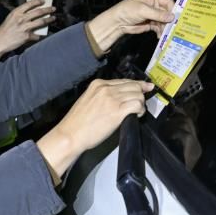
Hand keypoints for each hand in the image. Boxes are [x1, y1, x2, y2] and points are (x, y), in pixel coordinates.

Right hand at [0, 0, 55, 57]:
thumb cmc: (3, 31)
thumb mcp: (10, 18)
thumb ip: (19, 15)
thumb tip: (30, 13)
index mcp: (16, 12)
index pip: (29, 4)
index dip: (38, 1)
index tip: (43, 1)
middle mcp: (21, 18)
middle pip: (38, 12)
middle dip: (47, 9)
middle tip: (52, 9)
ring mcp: (25, 27)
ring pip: (41, 21)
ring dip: (49, 20)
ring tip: (53, 18)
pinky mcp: (27, 36)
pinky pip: (37, 35)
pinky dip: (39, 35)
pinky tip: (40, 35)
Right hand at [37, 79, 152, 176]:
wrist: (71, 134)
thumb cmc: (77, 122)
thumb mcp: (87, 99)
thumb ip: (101, 95)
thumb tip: (117, 98)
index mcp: (98, 84)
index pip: (123, 80)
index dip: (136, 84)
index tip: (144, 86)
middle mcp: (106, 88)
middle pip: (133, 86)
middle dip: (140, 94)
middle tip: (141, 103)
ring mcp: (112, 99)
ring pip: (138, 94)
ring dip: (141, 103)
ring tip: (137, 112)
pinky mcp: (117, 111)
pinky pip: (137, 105)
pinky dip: (140, 110)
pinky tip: (137, 115)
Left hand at [87, 0, 174, 52]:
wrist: (117, 22)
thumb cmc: (128, 10)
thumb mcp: (143, 10)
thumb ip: (158, 14)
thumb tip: (172, 17)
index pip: (169, 2)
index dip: (173, 11)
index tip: (177, 20)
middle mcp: (156, 3)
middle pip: (169, 13)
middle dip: (170, 21)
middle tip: (174, 29)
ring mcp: (155, 13)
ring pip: (165, 21)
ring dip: (166, 28)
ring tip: (166, 34)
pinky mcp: (152, 23)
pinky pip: (160, 27)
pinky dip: (161, 32)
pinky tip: (160, 36)